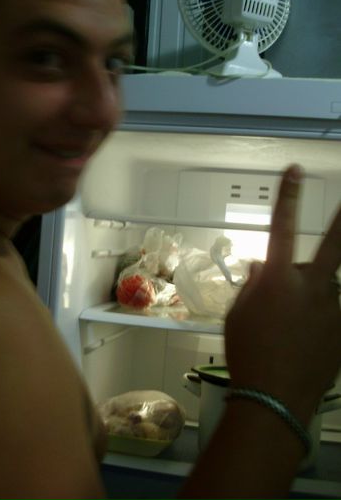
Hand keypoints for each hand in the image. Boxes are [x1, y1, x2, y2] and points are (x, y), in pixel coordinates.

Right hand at [225, 164, 340, 422]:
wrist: (276, 400)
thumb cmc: (246, 353)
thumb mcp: (236, 315)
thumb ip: (252, 285)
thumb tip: (262, 266)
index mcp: (278, 279)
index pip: (282, 227)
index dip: (288, 196)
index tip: (296, 169)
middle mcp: (313, 287)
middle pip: (335, 245)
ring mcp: (334, 309)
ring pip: (325, 285)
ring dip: (311, 291)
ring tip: (292, 323)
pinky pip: (332, 311)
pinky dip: (320, 315)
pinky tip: (305, 338)